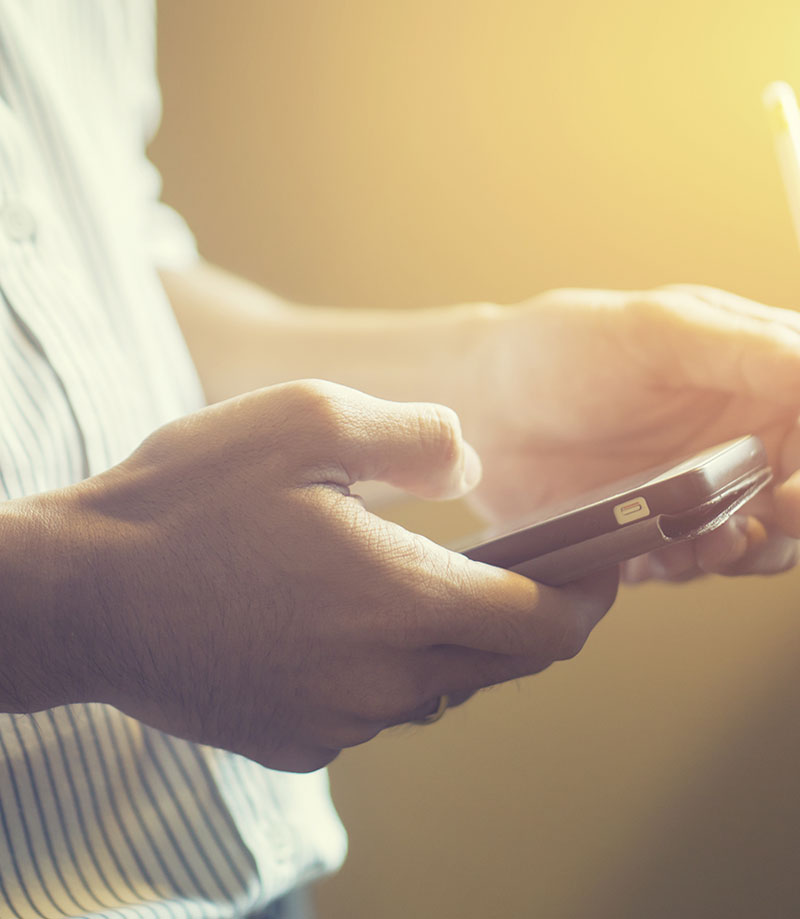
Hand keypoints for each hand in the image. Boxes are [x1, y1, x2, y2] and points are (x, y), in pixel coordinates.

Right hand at [53, 381, 616, 771]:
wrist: (82, 594)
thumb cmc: (189, 500)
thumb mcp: (307, 420)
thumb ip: (416, 436)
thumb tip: (472, 464)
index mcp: (401, 599)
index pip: (544, 624)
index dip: (588, 599)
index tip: (602, 570)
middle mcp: (383, 678)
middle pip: (502, 663)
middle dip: (530, 618)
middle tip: (522, 569)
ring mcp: (338, 722)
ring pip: (440, 687)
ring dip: (452, 640)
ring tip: (419, 582)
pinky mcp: (295, 742)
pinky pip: (376, 709)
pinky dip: (389, 668)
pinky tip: (342, 621)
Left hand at [458, 285, 799, 578]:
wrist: (479, 406)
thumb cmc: (558, 350)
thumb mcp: (658, 330)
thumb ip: (751, 350)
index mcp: (754, 375)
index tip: (793, 493)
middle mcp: (734, 435)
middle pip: (799, 494)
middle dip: (792, 520)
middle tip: (760, 525)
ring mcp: (694, 488)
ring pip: (758, 540)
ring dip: (747, 552)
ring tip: (713, 544)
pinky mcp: (653, 531)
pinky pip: (693, 564)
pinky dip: (690, 567)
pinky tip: (663, 553)